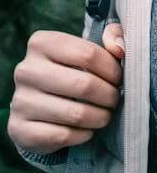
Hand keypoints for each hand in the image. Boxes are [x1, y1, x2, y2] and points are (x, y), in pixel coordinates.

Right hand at [8, 25, 124, 155]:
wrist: (39, 106)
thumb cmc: (72, 70)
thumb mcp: (89, 47)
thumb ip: (112, 37)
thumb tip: (120, 48)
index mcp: (42, 43)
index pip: (89, 54)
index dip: (112, 69)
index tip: (119, 78)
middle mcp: (26, 70)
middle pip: (83, 85)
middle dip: (109, 95)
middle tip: (115, 99)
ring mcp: (20, 101)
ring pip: (75, 114)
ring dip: (99, 117)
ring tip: (105, 115)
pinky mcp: (19, 129)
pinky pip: (61, 136)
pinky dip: (82, 135)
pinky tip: (87, 130)